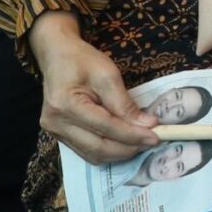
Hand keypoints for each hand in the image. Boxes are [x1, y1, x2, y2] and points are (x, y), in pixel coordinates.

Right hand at [28, 13, 157, 162]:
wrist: (56, 56)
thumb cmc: (81, 60)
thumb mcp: (107, 74)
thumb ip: (125, 103)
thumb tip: (147, 125)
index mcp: (66, 104)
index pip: (106, 128)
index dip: (133, 135)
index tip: (155, 136)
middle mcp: (57, 123)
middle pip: (99, 148)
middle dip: (128, 148)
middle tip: (151, 141)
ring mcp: (55, 133)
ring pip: (93, 155)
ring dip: (120, 153)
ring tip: (139, 142)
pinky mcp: (58, 136)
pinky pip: (87, 151)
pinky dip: (108, 150)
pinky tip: (123, 142)